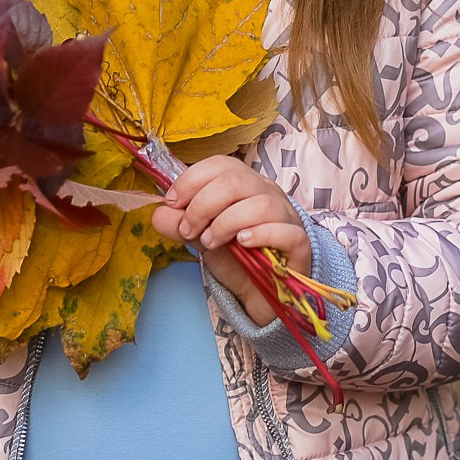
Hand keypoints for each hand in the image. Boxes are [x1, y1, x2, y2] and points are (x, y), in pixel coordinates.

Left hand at [149, 155, 309, 326]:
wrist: (260, 295)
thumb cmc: (235, 259)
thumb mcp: (200, 238)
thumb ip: (179, 224)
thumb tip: (159, 212)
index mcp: (245, 185)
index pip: (221, 164)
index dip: (192, 180)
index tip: (172, 203)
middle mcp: (268, 194)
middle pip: (236, 180)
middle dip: (203, 205)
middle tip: (189, 231)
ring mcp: (287, 217)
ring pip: (260, 204)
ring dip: (226, 222)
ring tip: (211, 242)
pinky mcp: (299, 244)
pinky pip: (285, 230)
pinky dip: (259, 234)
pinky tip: (242, 244)